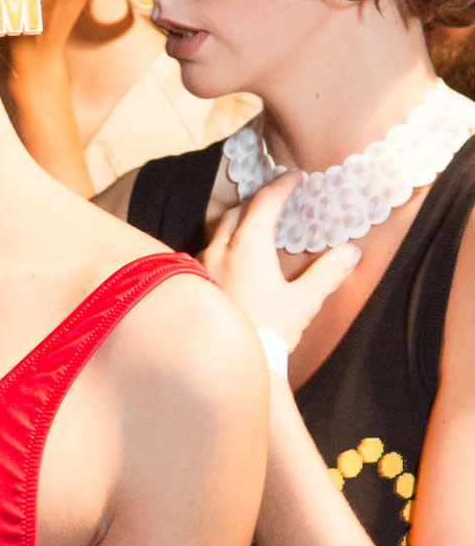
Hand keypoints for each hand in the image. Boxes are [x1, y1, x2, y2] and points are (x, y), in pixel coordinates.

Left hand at [204, 175, 361, 355]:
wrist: (229, 368)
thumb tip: (352, 252)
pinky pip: (204, 257)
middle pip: (234, 213)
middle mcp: (219, 251)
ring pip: (215, 234)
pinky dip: (220, 249)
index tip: (294, 177)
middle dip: (254, 202)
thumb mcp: (304, 302)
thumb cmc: (268, 332)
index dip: (281, 186)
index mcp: (248, 247)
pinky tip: (229, 264)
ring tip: (251, 228)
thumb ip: (328, 274)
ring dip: (234, 225)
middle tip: (273, 200)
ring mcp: (201, 269)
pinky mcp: (194, 288)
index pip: (265, 203)